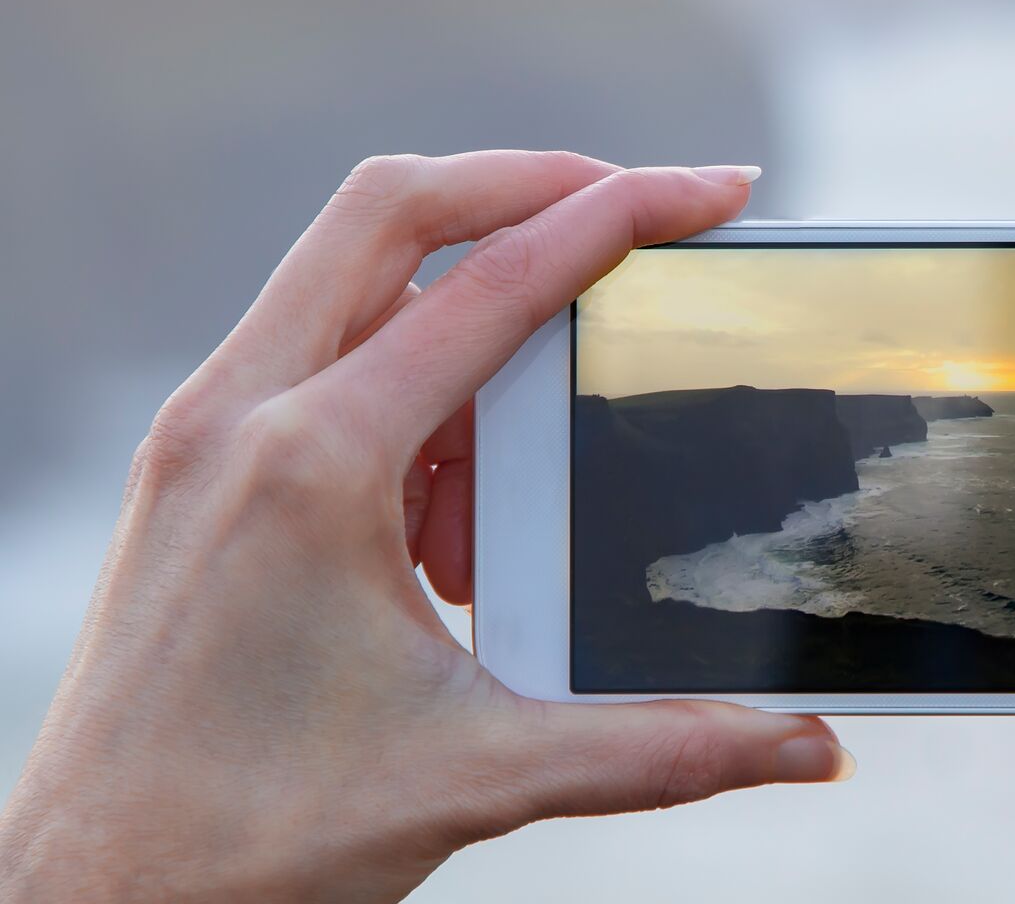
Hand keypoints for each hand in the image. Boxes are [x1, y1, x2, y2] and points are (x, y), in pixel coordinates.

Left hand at [0, 153, 852, 902]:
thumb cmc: (248, 841)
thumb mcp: (479, 777)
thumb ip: (662, 748)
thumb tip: (809, 747)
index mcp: (312, 463)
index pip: (494, 283)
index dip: (621, 213)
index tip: (713, 188)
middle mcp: (240, 416)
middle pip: (394, 209)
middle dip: (531, 185)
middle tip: (640, 212)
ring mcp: (204, 436)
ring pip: (353, 281)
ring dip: (470, 322)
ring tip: (538, 461)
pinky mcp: (196, 471)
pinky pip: (322, 363)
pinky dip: (415, 392)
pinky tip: (457, 516)